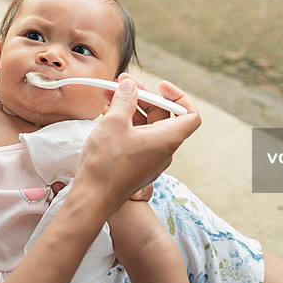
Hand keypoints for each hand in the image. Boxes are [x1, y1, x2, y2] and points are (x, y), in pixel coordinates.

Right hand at [76, 77, 199, 215]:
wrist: (93, 199)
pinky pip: (137, 138)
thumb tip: (130, 86)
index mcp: (167, 139)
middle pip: (162, 115)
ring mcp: (150, 159)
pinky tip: (107, 115)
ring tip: (108, 96)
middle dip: (143, 96)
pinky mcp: (137, 165)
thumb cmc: (106, 163)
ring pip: (146, 126)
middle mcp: (163, 150)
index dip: (179, 96)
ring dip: (130, 108)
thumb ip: (125, 99)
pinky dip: (126, 123)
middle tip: (122, 84)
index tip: (160, 86)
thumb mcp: (114, 122)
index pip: (190, 114)